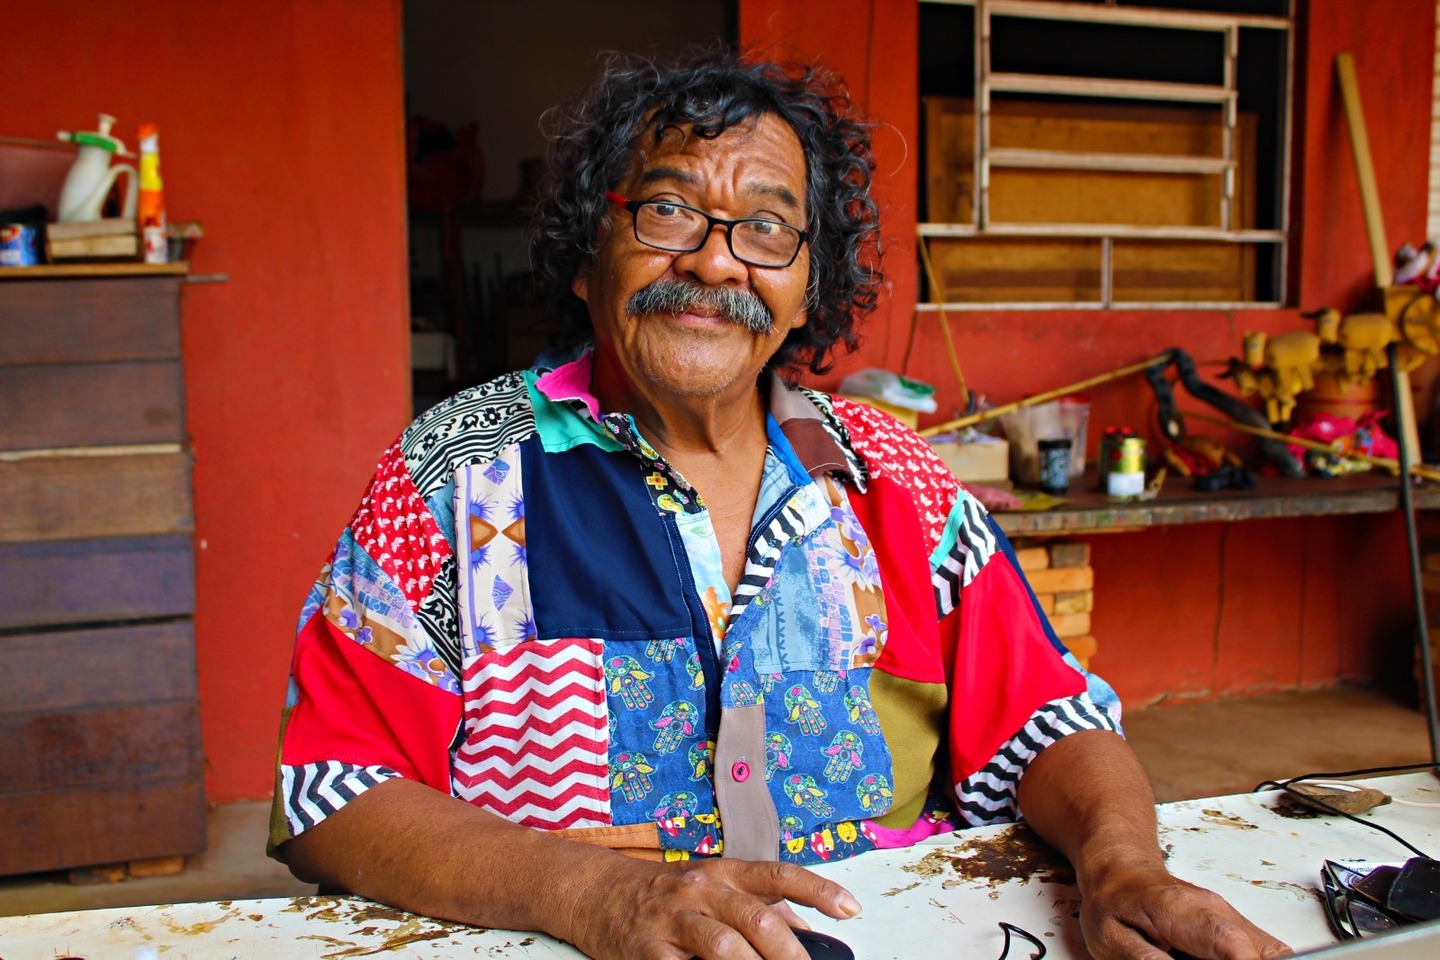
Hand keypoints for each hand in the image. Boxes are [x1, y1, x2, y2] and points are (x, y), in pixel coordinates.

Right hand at [559, 854, 859, 959]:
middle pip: (757, 918)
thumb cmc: (665, 895)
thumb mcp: (712, 887)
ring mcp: (673, 920)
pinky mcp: (646, 950)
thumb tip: (807, 933)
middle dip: (790, 954)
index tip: (851, 910)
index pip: (778, 875)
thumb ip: (758, 906)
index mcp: (724, 872)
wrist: (597, 892)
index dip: (818, 890)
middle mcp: (701, 890)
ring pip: (724, 947)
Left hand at [1078, 862, 1290, 959]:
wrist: (1121, 871)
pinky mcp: (1234, 929)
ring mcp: (1230, 918)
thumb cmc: (1114, 901)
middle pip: (1265, 951)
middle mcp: (1218, 912)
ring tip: (1195, 959)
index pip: (1233, 944)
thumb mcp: (1112, 938)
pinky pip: (1257, 952)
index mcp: (1185, 912)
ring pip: (1268, 952)